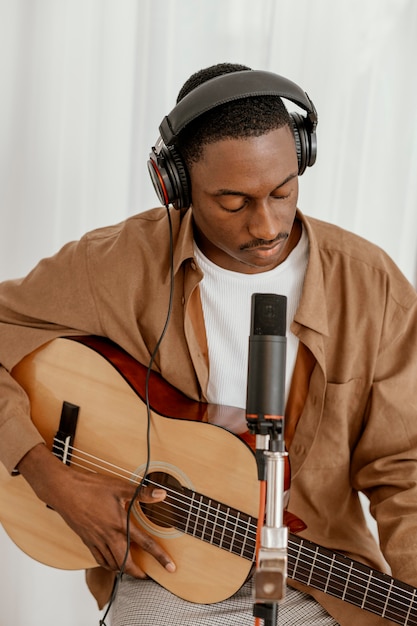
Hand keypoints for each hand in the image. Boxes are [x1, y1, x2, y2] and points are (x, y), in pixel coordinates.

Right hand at [17, 444, 175, 576]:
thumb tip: (162, 493)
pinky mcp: (86, 539)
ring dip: (122, 569)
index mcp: (120, 524)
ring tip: (130, 569)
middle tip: (146, 575)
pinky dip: (107, 563)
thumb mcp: (120, 486)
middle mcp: (109, 536)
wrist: (63, 490)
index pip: (145, 544)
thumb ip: (142, 493)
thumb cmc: (91, 487)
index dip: (159, 557)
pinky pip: (98, 558)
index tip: (170, 567)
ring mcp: (96, 539)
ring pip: (111, 563)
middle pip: (126, 563)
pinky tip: (110, 561)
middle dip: (137, 572)